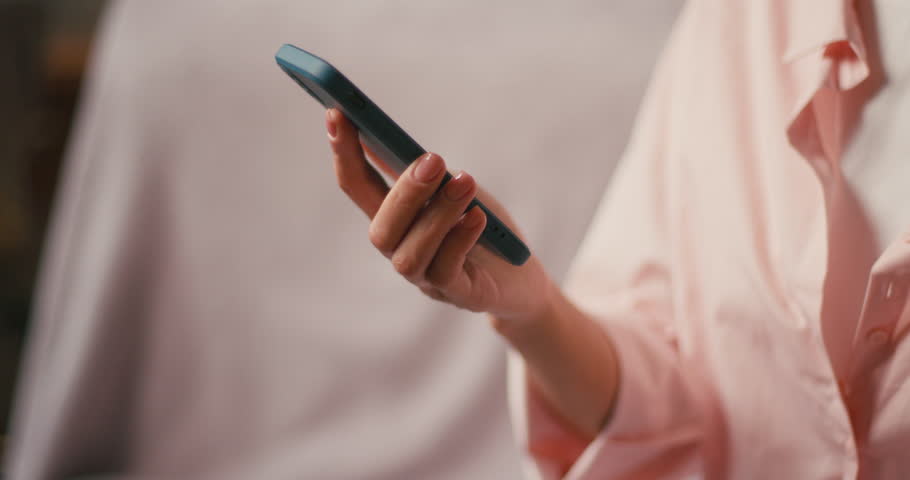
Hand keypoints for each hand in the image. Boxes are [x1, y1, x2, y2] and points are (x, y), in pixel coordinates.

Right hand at [325, 108, 554, 321]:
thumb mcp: (454, 190)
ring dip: (436, 215)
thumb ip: (424, 171)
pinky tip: (478, 219)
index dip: (344, 152)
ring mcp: (427, 278)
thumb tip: (386, 132)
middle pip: (380, 228)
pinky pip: (446, 272)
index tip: (337, 113)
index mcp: (397, 220)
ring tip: (466, 184)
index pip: (357, 186)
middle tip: (434, 160)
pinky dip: (459, 241)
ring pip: (409, 255)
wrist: (524, 280)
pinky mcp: (458, 295)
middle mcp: (402, 250)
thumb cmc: (486, 229)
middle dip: (404, 192)